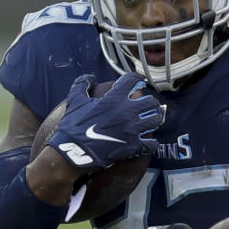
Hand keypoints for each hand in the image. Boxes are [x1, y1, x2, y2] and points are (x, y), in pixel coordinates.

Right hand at [48, 72, 165, 168]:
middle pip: (151, 102)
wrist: (73, 151)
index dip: (136, 79)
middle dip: (150, 101)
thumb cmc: (73, 125)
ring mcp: (133, 129)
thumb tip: (90, 77)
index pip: (133, 81)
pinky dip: (151, 143)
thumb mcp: (75, 101)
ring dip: (154, 119)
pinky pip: (152, 144)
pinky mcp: (134, 146)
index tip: (138, 82)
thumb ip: (81, 85)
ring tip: (151, 120)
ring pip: (155, 120)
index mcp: (115, 99)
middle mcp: (128, 112)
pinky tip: (148, 142)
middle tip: (147, 104)